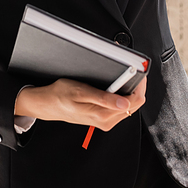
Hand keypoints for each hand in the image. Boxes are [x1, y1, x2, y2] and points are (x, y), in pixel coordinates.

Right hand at [14, 76, 146, 130]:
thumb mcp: (81, 92)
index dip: (139, 83)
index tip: (138, 69)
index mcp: (103, 115)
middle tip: (129, 66)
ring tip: (121, 72)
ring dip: (127, 87)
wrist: (48, 104)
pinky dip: (120, 92)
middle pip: (134, 102)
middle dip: (134, 83)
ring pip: (128, 103)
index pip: (135, 101)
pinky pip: (119, 104)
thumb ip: (105, 99)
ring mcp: (105, 120)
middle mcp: (107, 121)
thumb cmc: (61, 95)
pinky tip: (113, 83)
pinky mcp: (103, 117)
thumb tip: (125, 103)